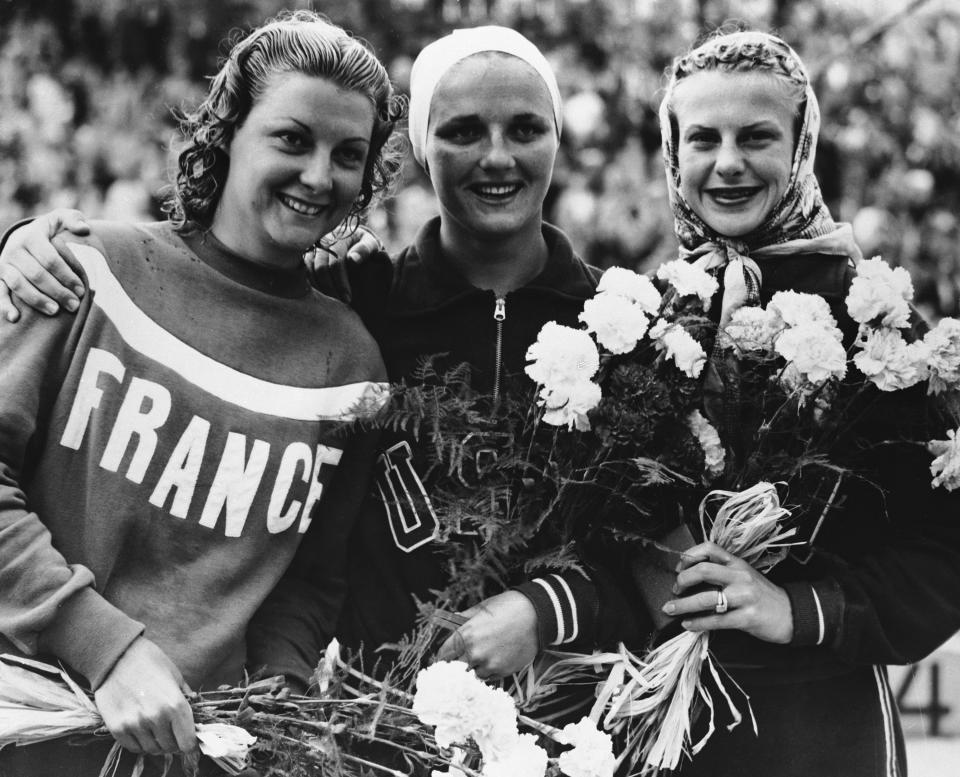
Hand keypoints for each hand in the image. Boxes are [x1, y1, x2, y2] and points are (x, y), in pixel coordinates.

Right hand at [0, 208, 88, 321]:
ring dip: (37, 300)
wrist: (26, 237)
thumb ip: (73, 219)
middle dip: (57, 291)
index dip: (66, 275)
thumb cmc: (51, 231)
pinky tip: (15, 318)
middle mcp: (14, 249)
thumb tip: (84, 229)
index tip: (81, 289)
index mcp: (31, 236)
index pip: (50, 259)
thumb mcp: (61, 219)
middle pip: (36, 274)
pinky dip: (4, 305)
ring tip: (55, 311)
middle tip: (74, 305)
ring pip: (18, 284)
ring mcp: (4, 264)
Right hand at [93, 637, 196, 755]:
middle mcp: (156, 718)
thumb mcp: (175, 675)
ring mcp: (135, 724)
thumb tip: (195, 712)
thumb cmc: (150, 661)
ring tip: (156, 730)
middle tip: (171, 732)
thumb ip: (185, 696)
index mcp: (175, 704)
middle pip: (170, 747)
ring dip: (156, 743)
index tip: (188, 740)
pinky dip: (140, 743)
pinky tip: (142, 731)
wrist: (117, 655)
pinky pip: (133, 747)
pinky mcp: (117, 727)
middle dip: (173, 742)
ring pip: (152, 749)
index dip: (189, 743)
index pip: (187, 741)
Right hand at [305, 226, 382, 302]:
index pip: (337, 262)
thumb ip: (365, 250)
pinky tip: (322, 294)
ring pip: (310, 269)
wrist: (355, 242)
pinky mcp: (307, 254)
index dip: (341, 282)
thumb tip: (353, 259)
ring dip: (320, 287)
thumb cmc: (366, 247)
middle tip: (341, 302)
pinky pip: (303, 270)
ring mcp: (314, 247)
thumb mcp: (371, 245)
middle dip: (330, 287)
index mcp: (341, 237)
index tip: (348, 298)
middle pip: (321, 267)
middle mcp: (324, 240)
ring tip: (331, 301)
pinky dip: (311, 283)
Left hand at [435, 591, 538, 679]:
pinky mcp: (503, 672)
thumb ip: (464, 618)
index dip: (442, 656)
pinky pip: (488, 677)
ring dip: (473, 669)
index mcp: (466, 635)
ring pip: (472, 675)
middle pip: (456, 668)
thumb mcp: (482, 608)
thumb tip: (452, 622)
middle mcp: (475, 653)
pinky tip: (493, 660)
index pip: (444, 654)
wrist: (537, 615)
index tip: (443, 657)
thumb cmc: (508, 607)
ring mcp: (490, 665)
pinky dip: (487, 672)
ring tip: (481, 658)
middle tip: (460, 660)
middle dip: (456, 664)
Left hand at [661, 541, 793, 643]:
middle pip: (703, 571)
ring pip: (706, 598)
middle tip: (674, 590)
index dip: (689, 556)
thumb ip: (723, 572)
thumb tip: (690, 576)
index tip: (679, 567)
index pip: (710, 549)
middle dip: (682, 580)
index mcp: (738, 563)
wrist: (791, 613)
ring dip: (683, 605)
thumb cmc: (762, 595)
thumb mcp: (744, 575)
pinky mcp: (747, 618)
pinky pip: (716, 620)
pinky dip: (697, 623)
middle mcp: (740, 576)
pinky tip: (688, 625)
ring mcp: (744, 597)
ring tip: (671, 609)